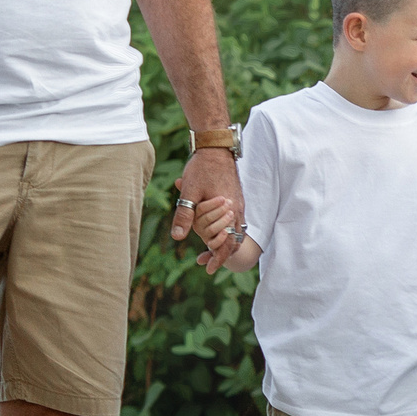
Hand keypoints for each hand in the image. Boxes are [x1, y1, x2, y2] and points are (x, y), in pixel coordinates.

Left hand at [172, 145, 242, 273]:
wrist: (216, 147)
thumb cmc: (202, 168)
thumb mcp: (189, 192)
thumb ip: (184, 215)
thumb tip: (178, 237)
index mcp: (228, 210)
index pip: (227, 243)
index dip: (218, 258)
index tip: (208, 268)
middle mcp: (237, 210)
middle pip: (234, 240)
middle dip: (221, 254)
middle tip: (207, 263)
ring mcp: (238, 204)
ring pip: (236, 231)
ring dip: (224, 242)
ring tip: (209, 250)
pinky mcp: (236, 198)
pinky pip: (235, 221)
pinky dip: (226, 230)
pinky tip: (215, 229)